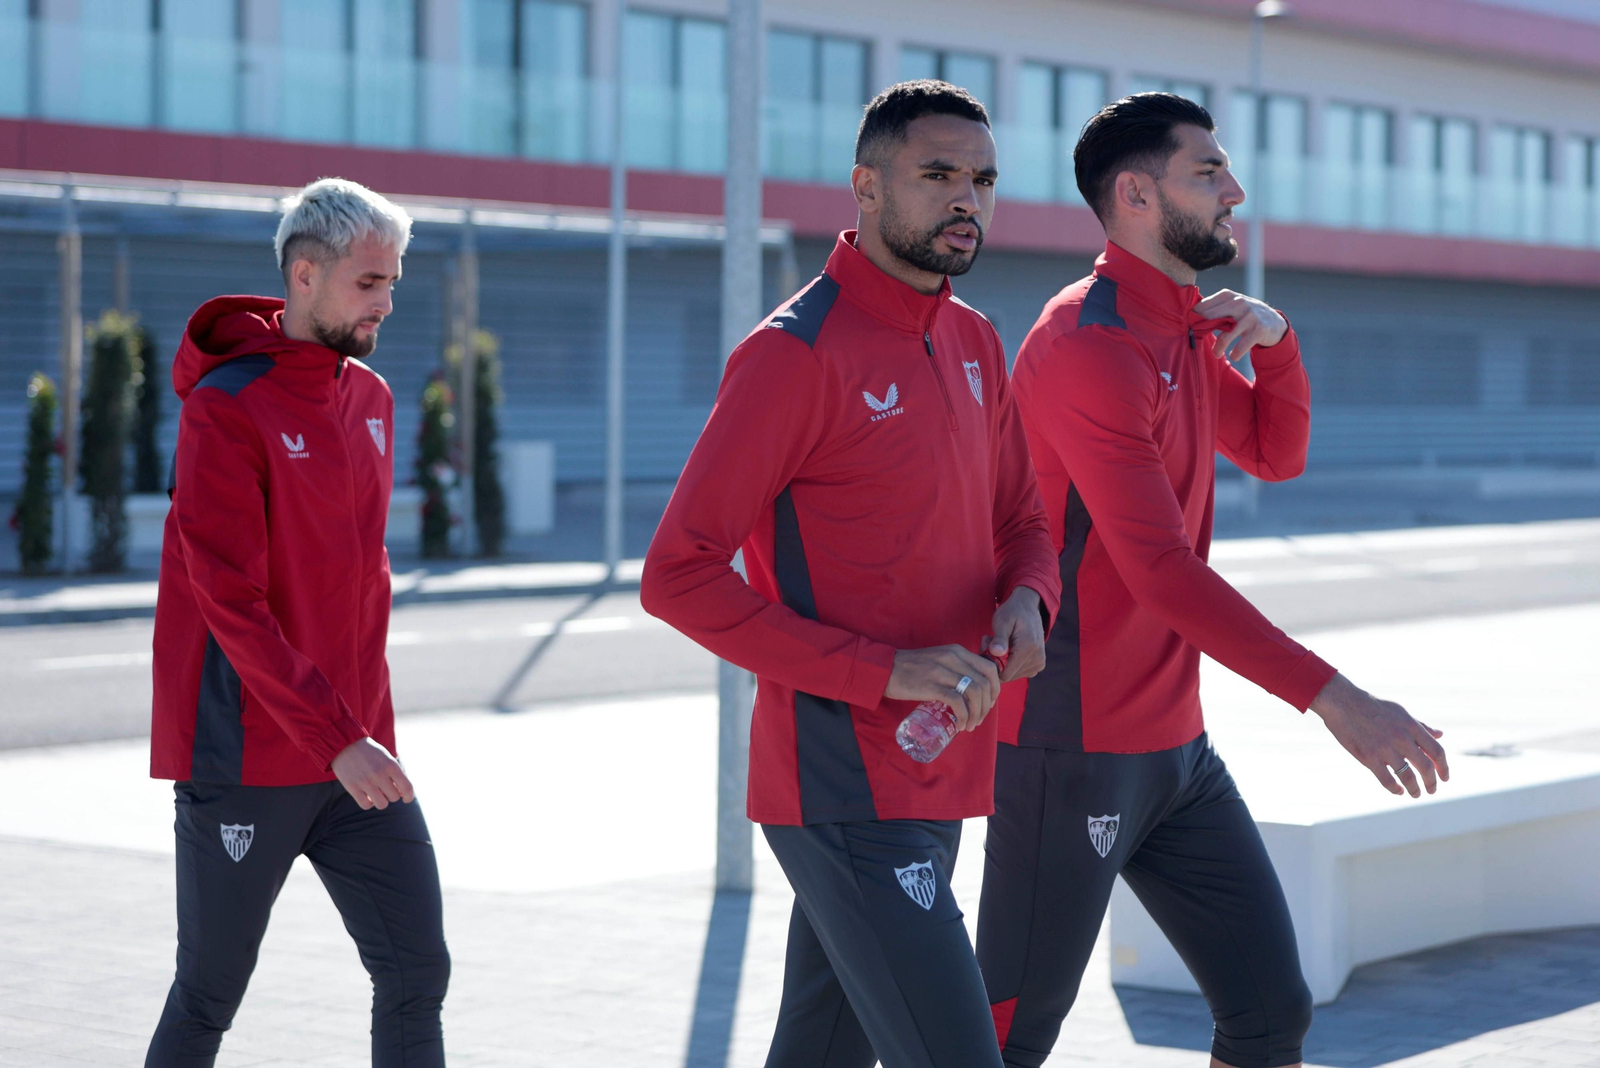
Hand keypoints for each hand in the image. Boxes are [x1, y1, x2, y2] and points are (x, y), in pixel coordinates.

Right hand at [331, 737, 414, 809]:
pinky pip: (366, 806)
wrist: (345, 744)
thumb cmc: (370, 752)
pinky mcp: (352, 787)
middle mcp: (379, 774)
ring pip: (382, 804)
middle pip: (394, 797)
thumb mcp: (387, 757)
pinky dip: (368, 803)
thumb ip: (396, 773)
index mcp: (391, 765)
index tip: (406, 798)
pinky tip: (367, 796)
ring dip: (381, 800)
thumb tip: (403, 792)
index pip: (407, 788)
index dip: (409, 796)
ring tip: (376, 792)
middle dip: (392, 794)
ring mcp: (365, 782)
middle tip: (385, 788)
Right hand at [885, 644, 1001, 732]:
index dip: (995, 689)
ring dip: (977, 713)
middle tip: (980, 718)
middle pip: (985, 682)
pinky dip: (964, 716)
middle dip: (988, 705)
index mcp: (957, 651)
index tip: (989, 703)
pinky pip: (958, 702)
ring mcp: (942, 671)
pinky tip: (960, 724)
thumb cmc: (911, 667)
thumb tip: (973, 688)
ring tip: (971, 724)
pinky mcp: (932, 686)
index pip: (989, 668)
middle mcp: (953, 658)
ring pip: (975, 693)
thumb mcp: (939, 659)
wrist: (885, 669)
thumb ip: (956, 667)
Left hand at [986, 586, 1045, 682]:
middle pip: (1008, 675)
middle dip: (997, 662)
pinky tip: (1008, 649)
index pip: (1005, 674)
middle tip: (991, 642)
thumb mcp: (1002, 621)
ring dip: (1003, 662)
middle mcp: (1037, 659)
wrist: (1027, 606)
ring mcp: (1039, 663)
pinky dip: (1011, 663)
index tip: (987, 646)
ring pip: (1013, 675)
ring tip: (1000, 643)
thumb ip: (999, 638)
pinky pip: (1019, 672)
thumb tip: (996, 652)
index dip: (992, 664)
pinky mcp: (1039, 664)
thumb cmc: (1012, 612)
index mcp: (1028, 648)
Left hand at [1194, 289, 1287, 363]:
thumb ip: (1214, 308)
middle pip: (1210, 318)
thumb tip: (1189, 315)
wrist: (1274, 323)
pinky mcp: (1258, 330)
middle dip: (1200, 331)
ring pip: (1225, 336)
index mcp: (1228, 296)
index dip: (1194, 318)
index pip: (1204, 306)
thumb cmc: (1245, 315)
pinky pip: (1240, 347)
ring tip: (1216, 354)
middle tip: (1196, 340)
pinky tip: (1234, 355)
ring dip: (1218, 349)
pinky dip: (1235, 354)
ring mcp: (1250, 316)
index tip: (1188, 327)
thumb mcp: (1232, 306)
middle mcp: (1239, 303)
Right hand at [1309, 674, 1448, 797]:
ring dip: (1414, 789)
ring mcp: (1385, 749)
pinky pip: (1387, 780)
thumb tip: (1440, 734)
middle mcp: (1401, 739)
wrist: (1343, 702)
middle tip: (1431, 790)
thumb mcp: (1400, 712)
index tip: (1444, 777)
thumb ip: (1420, 725)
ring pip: (1408, 777)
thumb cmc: (1372, 705)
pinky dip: (1395, 789)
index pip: (1436, 751)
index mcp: (1411, 726)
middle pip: (1426, 767)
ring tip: (1415, 794)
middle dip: (1431, 782)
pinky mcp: (1369, 757)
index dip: (1443, 767)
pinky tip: (1398, 791)